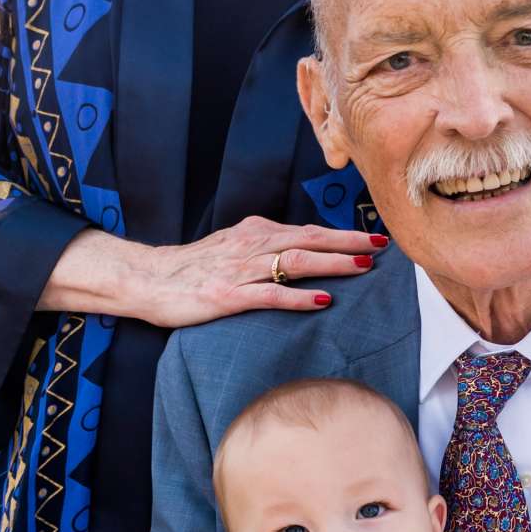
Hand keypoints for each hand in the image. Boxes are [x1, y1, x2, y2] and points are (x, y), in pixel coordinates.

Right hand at [145, 218, 388, 326]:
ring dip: (333, 264)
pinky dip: (298, 296)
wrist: (148, 279)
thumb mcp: (233, 248)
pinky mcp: (227, 296)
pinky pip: (269, 294)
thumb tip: (304, 252)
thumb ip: (266, 248)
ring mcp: (240, 270)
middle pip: (310, 239)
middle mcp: (252, 244)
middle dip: (350, 242)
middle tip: (382, 246)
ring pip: (296, 261)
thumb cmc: (193, 269)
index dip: (344, 234)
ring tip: (363, 267)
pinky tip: (321, 301)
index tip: (375, 237)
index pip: (309, 230)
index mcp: (256, 232)